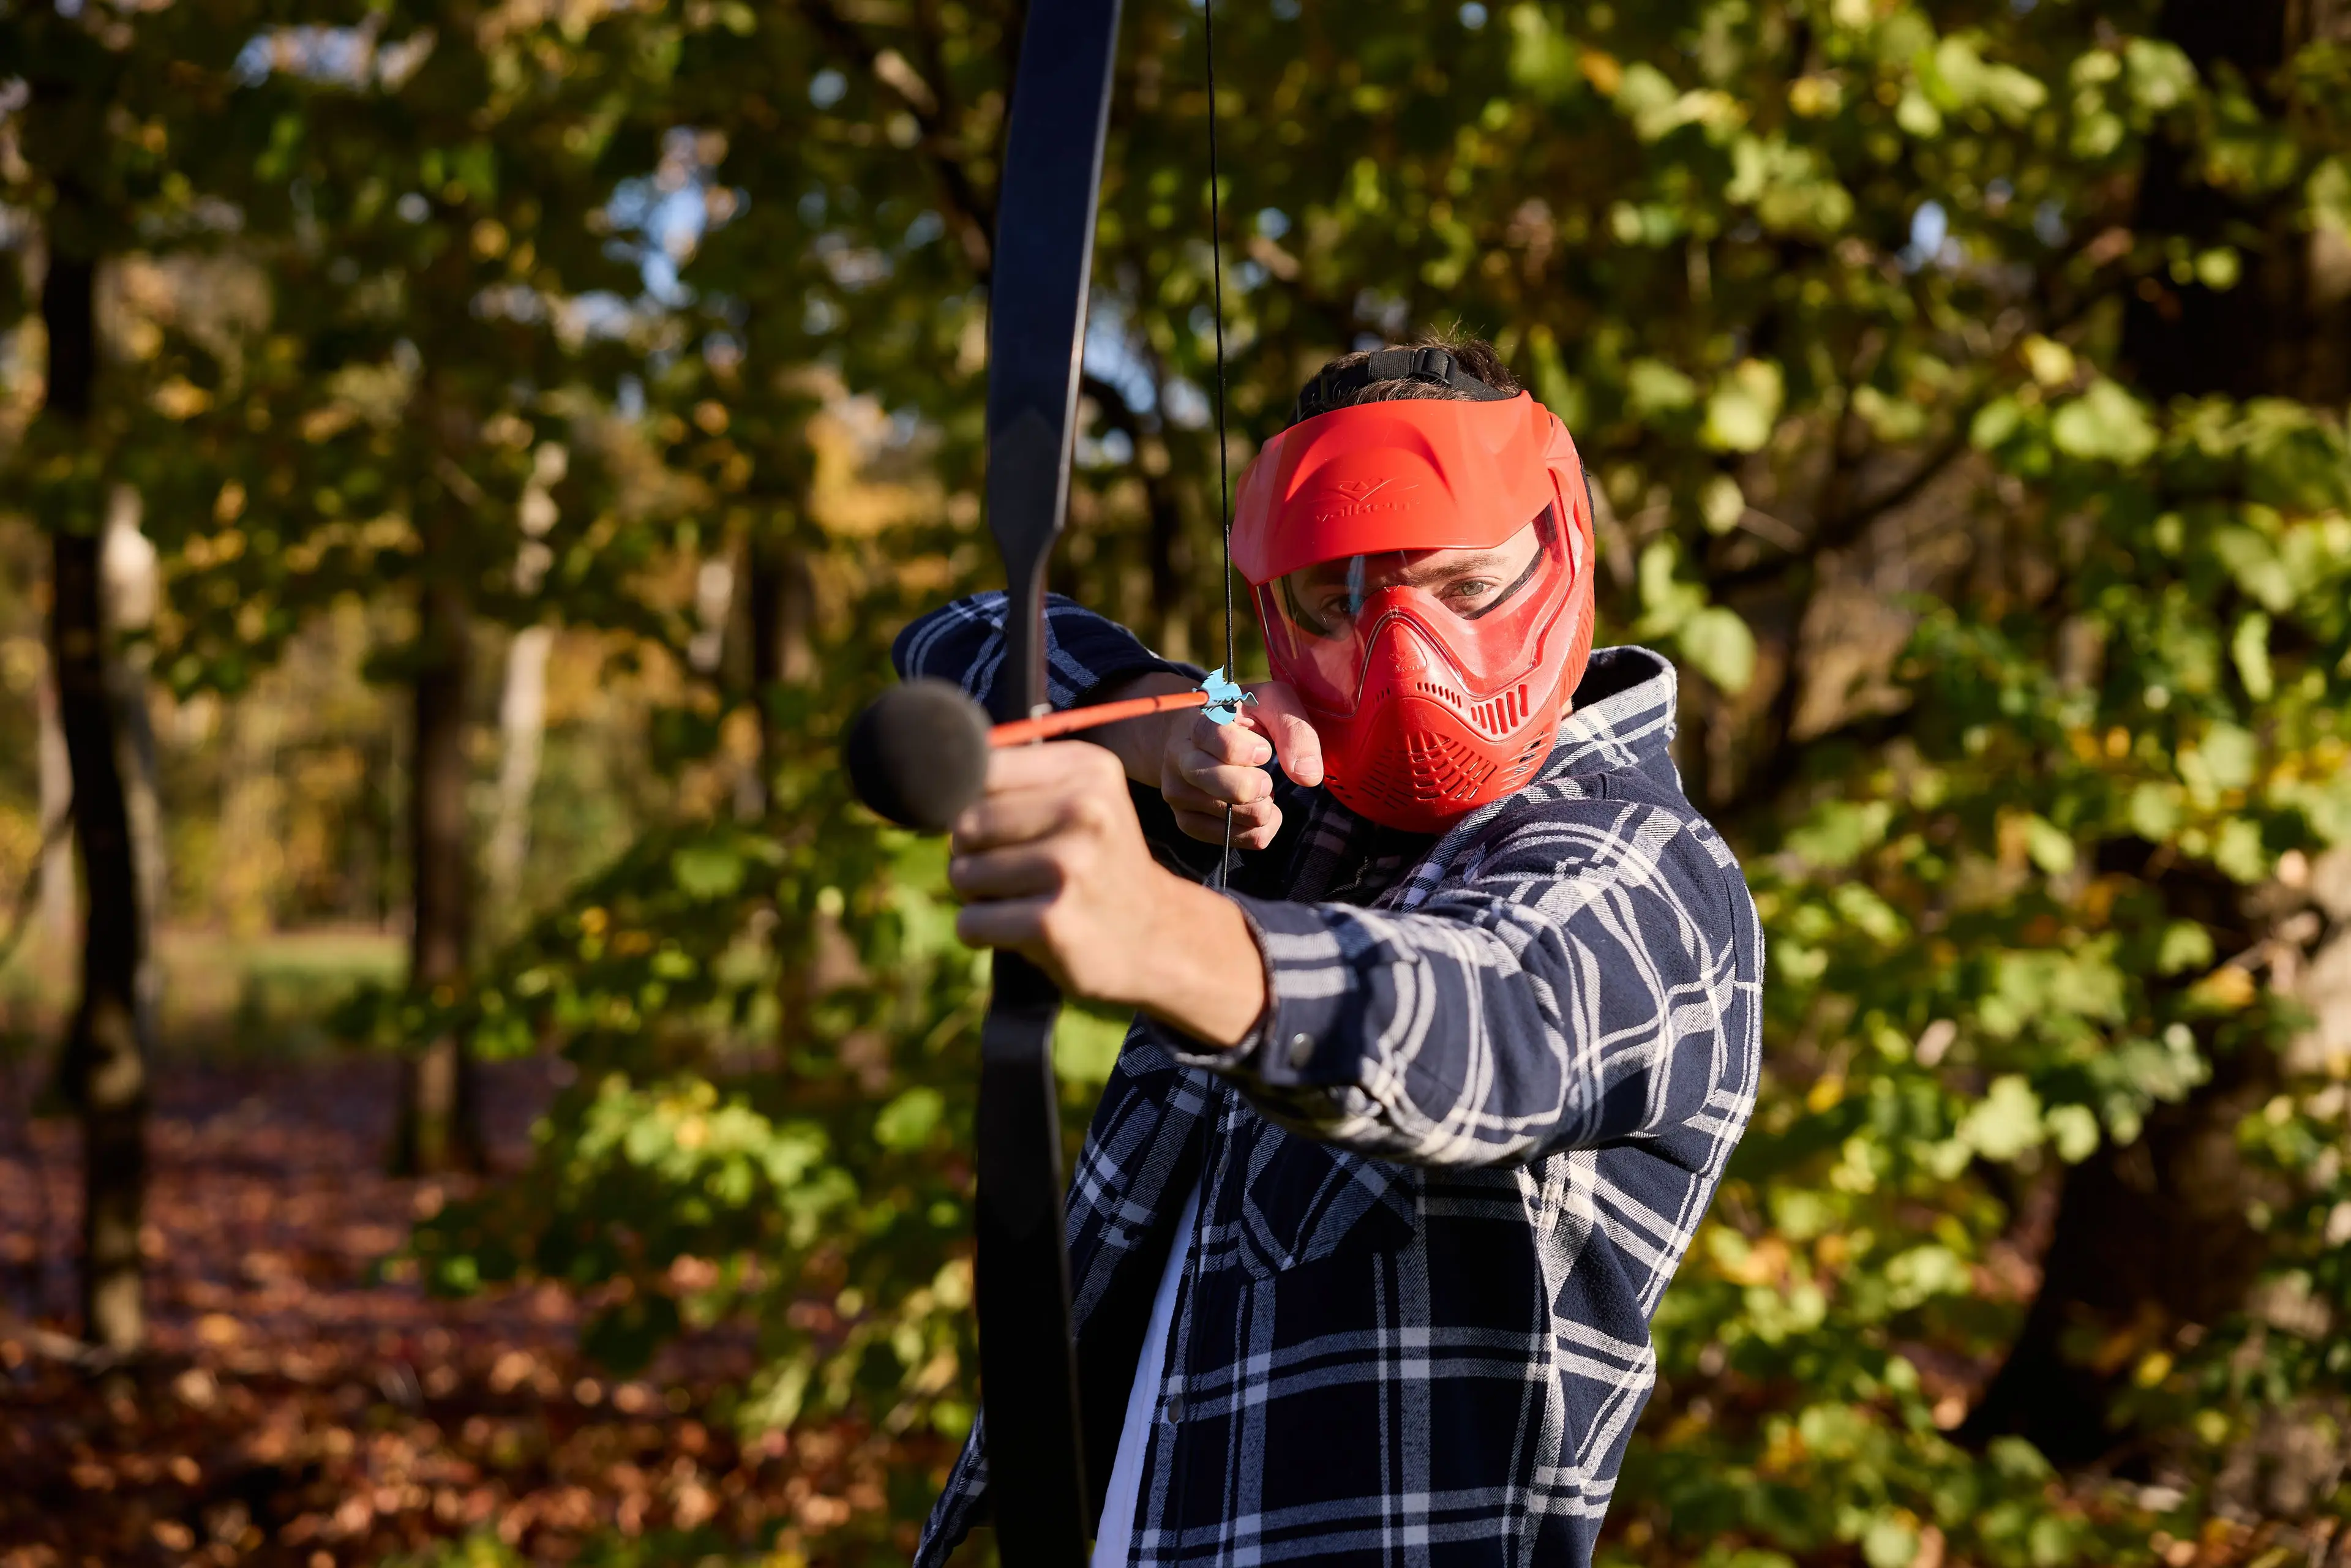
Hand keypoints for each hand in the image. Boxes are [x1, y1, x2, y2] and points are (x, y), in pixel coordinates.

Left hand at [949, 741, 1267, 1046]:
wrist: (1156, 938)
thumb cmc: (1097, 865)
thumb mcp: (1080, 803)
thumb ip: (1017, 783)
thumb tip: (931, 783)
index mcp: (1088, 770)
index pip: (982, 769)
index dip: (969, 801)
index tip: (990, 826)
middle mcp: (1084, 810)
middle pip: (964, 824)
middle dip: (971, 853)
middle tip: (1014, 871)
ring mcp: (1069, 867)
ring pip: (961, 873)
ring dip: (978, 895)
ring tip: (1025, 899)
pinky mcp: (1052, 922)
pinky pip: (970, 922)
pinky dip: (981, 932)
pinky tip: (1022, 930)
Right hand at [1160, 681, 1324, 849]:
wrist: (1196, 739)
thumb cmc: (1242, 719)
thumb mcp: (1272, 705)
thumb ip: (1295, 731)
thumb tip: (1308, 777)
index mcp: (1198, 721)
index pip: (1211, 736)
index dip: (1246, 749)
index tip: (1264, 751)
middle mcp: (1179, 759)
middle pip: (1222, 786)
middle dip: (1258, 786)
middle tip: (1266, 777)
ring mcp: (1178, 794)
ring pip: (1231, 817)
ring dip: (1260, 807)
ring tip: (1259, 789)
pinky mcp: (1187, 822)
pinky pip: (1232, 839)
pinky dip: (1257, 829)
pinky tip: (1259, 808)